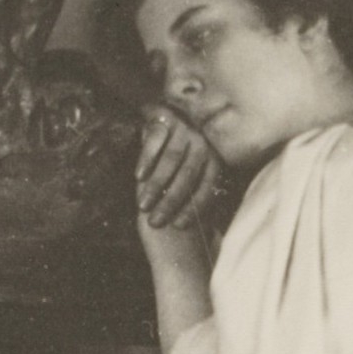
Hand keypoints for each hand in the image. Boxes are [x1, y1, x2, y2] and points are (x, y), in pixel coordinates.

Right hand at [136, 105, 223, 235]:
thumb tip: (207, 234)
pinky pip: (156, 140)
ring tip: (143, 204)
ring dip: (157, 185)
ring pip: (172, 160)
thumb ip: (193, 195)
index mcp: (214, 160)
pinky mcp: (165, 119)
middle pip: (188, 175)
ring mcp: (185, 130)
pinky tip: (138, 176)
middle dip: (171, 201)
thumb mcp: (188, 180)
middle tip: (155, 221)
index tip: (178, 226)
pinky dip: (147, 160)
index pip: (207, 187)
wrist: (163, 124)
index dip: (193, 208)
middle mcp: (203, 144)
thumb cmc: (175, 163)